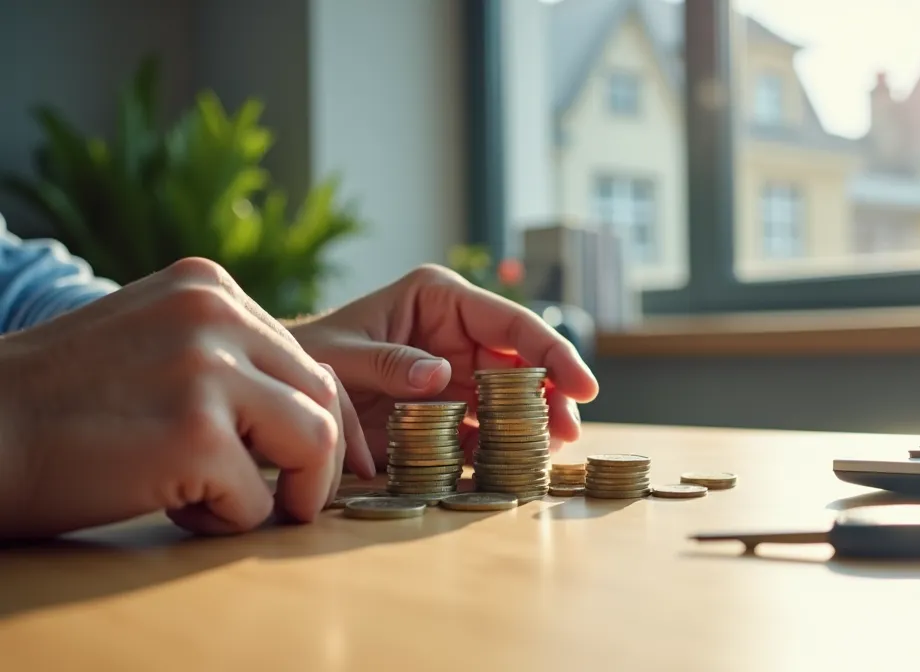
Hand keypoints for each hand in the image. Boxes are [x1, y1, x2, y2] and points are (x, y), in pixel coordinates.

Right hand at [0, 258, 371, 540]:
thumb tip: (309, 404)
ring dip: (288, 490)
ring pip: (316, 442)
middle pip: (324, 396)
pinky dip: (227, 522)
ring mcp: (207, 373)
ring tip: (225, 504)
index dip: (314, 420)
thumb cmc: (60, 401)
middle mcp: (216, 316)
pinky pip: (257, 501)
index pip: (307, 358)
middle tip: (282, 497)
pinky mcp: (195, 437)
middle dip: (315, 460)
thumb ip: (225, 354)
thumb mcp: (151, 339)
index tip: (304, 461)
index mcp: (209, 288)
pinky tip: (176, 511)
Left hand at [287, 265, 598, 466]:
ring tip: (547, 453)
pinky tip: (511, 468)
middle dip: (548, 397)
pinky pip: (483, 430)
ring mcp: (456, 372)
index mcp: (440, 299)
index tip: (583, 386)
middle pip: (521, 363)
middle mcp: (457, 333)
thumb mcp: (341, 355)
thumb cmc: (306, 355)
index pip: (510, 322)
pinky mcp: (448, 410)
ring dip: (530, 427)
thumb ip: (388, 362)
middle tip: (567, 433)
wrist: (282, 392)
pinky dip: (498, 450)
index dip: (552, 353)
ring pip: (510, 399)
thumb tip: (439, 376)